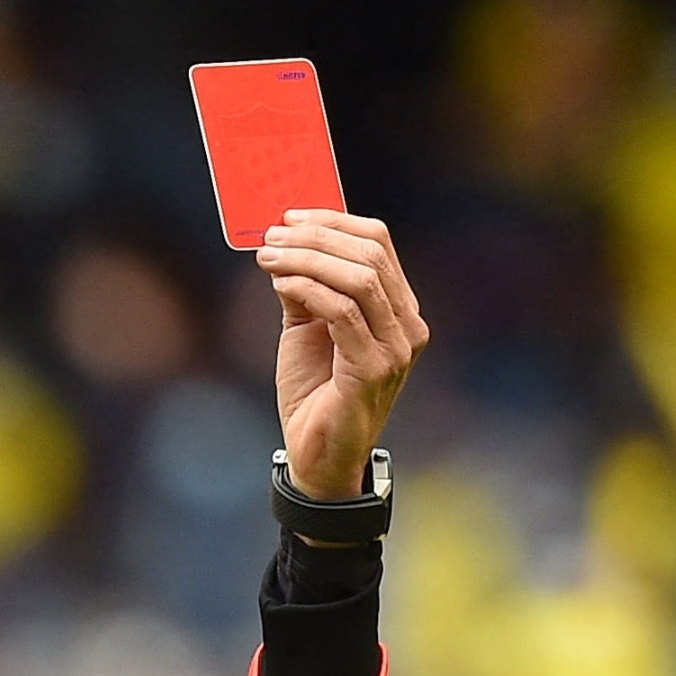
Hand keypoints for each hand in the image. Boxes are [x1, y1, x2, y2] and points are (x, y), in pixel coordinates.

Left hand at [259, 212, 426, 498]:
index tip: (291, 216)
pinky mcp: (373, 370)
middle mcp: (407, 326)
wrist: (317, 459)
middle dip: (317, 236)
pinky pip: (343, 313)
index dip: (336, 222)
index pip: (379, 245)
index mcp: (398, 310)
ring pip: (359, 279)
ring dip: (308, 259)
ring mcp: (396, 348)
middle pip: (370, 255)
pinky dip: (308, 290)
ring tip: (268, 256)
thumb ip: (305, 292)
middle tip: (273, 233)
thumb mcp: (305, 332)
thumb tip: (286, 247)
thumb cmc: (314, 396)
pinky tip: (279, 283)